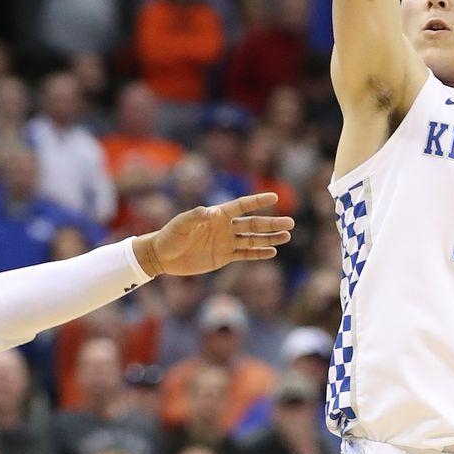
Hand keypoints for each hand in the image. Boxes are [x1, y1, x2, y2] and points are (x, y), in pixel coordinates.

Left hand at [133, 194, 290, 277]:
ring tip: (287, 236)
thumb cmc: (170, 236)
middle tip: (290, 223)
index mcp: (217, 215)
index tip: (275, 197)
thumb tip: (213, 211)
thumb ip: (197, 216)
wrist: (163, 256)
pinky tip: (272, 252)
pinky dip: (259, 253)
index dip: (258, 201)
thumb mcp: (181, 224)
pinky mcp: (224, 257)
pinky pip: (245, 254)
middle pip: (253, 224)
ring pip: (253, 239)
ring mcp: (226, 242)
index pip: (242, 206)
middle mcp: (225, 227)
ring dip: (270, 238)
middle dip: (272, 224)